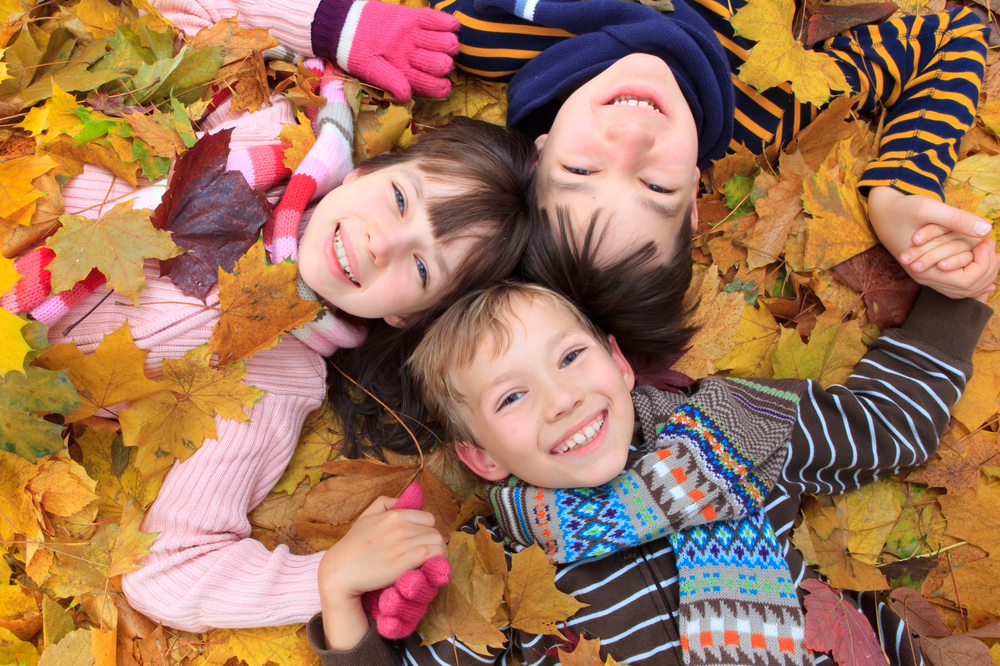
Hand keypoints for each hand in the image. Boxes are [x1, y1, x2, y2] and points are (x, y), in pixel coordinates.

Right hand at [318, 496, 445, 649]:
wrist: (339, 571)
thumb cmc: (352, 547)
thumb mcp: (365, 517)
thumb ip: (383, 503)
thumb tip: (400, 499)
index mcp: (394, 514)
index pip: (429, 519)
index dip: (428, 531)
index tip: (423, 542)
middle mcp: (400, 527)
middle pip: (435, 532)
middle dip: (434, 544)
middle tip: (428, 556)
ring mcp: (402, 544)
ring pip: (437, 543)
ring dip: (438, 554)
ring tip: (430, 563)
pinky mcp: (403, 562)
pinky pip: (432, 555)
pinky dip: (436, 561)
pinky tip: (429, 568)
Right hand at [340, 2, 459, 101]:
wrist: (343, 26)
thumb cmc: (355, 53)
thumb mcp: (370, 69)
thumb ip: (389, 81)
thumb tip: (407, 96)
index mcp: (408, 74)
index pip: (429, 84)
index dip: (439, 86)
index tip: (445, 85)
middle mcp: (417, 58)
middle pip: (439, 63)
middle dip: (442, 63)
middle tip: (443, 62)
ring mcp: (418, 38)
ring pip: (442, 42)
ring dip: (447, 44)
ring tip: (450, 43)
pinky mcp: (414, 18)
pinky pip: (434, 19)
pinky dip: (445, 22)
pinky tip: (453, 26)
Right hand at [868, 187, 998, 299]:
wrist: (882, 213)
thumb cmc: (903, 209)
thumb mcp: (929, 208)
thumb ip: (958, 219)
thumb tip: (987, 230)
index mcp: (926, 269)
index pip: (968, 280)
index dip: (984, 263)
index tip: (986, 239)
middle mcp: (927, 278)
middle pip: (970, 287)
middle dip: (987, 267)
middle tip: (989, 243)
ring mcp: (928, 276)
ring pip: (966, 289)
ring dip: (983, 272)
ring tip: (990, 252)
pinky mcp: (930, 270)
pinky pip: (957, 284)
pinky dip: (974, 275)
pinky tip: (985, 262)